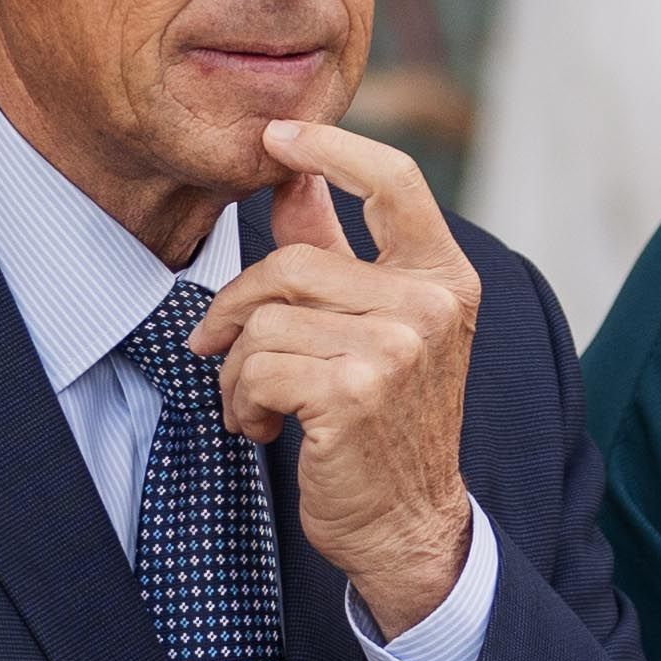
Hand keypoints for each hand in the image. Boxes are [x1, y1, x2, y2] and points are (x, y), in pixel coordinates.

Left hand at [199, 118, 479, 629]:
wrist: (408, 524)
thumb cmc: (387, 424)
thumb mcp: (379, 327)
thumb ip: (339, 248)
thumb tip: (295, 173)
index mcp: (444, 279)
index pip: (394, 181)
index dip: (331, 149)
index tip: (275, 136)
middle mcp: (429, 306)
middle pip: (293, 265)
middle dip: (237, 308)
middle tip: (217, 346)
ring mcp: (396, 348)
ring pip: (265, 321)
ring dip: (238, 369)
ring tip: (257, 403)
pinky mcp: (354, 392)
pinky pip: (257, 368)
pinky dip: (241, 402)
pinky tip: (263, 428)